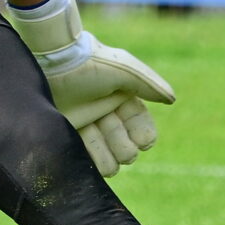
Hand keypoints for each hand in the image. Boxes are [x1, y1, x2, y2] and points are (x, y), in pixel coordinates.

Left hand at [7, 0, 176, 175]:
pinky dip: (93, 161)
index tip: (142, 140)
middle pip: (127, 149)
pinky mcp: (70, 136)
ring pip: (111, 161)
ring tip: (95, 133)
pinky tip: (89, 147)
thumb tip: (172, 99)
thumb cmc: (90, 64)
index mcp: (124, 101)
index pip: (143, 131)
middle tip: (108, 124)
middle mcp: (108, 116)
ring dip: (107, 155)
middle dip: (122, 145)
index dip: (144, 137)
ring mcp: (88, 128)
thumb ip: (149, 85)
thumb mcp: (125, 70)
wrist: (52, 62)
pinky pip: (88, 162)